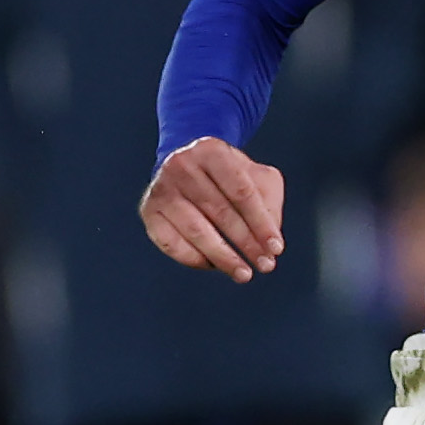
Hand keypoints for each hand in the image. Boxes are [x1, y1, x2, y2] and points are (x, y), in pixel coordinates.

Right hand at [141, 136, 286, 279]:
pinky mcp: (148, 210)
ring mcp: (161, 188)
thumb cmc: (229, 176)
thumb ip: (268, 203)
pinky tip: (214, 265)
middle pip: (219, 212)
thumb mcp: (257, 177)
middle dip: (246, 244)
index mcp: (212, 151)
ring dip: (223, 257)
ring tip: (243, 273)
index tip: (276, 249)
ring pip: (196, 231)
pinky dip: (194, 259)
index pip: (241, 192)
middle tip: (264, 266)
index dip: (260, 223)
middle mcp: (181, 165)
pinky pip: (171, 243)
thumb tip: (267, 240)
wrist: (189, 167)